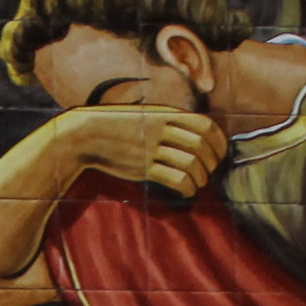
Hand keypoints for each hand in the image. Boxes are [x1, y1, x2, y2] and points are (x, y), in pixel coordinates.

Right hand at [53, 105, 229, 198]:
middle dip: (212, 162)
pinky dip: (187, 188)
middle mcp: (161, 129)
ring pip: (191, 163)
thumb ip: (170, 123)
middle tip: (209, 172)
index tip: (219, 154)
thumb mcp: (147, 116)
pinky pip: (175, 179)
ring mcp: (151, 148)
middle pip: (200, 145)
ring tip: (197, 183)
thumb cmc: (119, 127)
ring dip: (200, 177)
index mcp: (166, 114)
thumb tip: (196, 137)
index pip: (205, 125)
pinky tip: (186, 192)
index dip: (218, 141)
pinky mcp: (142, 167)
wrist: (87, 135)